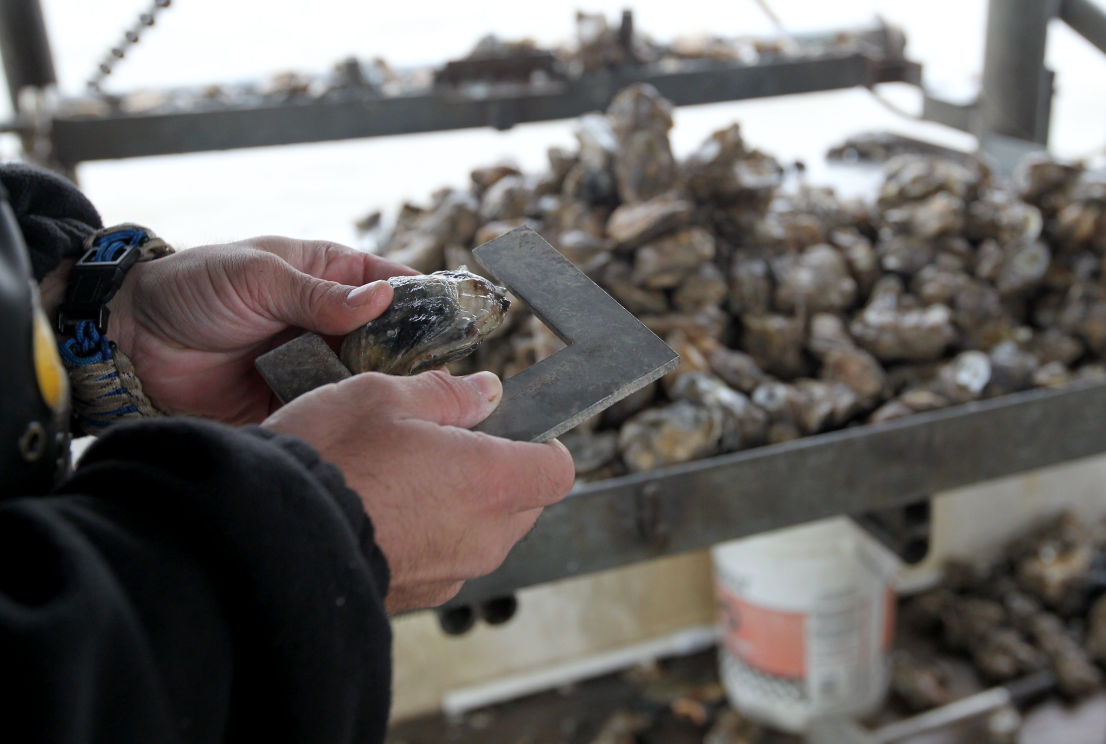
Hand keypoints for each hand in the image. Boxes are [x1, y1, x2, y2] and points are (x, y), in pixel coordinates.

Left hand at [105, 237, 417, 424]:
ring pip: (368, 378)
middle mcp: (329, 321)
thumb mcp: (258, 277)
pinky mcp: (296, 400)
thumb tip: (381, 300)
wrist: (133, 342)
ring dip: (388, 389)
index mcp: (327, 275)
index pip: (392, 284)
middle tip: (446, 373)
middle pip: (390, 338)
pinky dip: (351, 417)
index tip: (460, 319)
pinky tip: (373, 426)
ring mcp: (314, 363)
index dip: (427, 300)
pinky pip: (334, 409)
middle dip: (417, 353)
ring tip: (419, 405)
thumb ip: (318, 293)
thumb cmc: (193, 288)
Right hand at [262, 369, 575, 612]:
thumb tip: (484, 391)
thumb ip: (446, 393)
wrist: (269, 540)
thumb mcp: (381, 398)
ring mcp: (451, 572)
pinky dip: (429, 534)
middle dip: (497, 471)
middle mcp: (483, 536)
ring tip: (403, 475)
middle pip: (524, 502)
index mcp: (490, 480)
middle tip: (444, 443)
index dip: (542, 445)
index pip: (557, 470)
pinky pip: (445, 557)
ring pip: (484, 532)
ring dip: (461, 504)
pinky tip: (383, 508)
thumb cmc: (326, 462)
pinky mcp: (417, 596)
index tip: (513, 428)